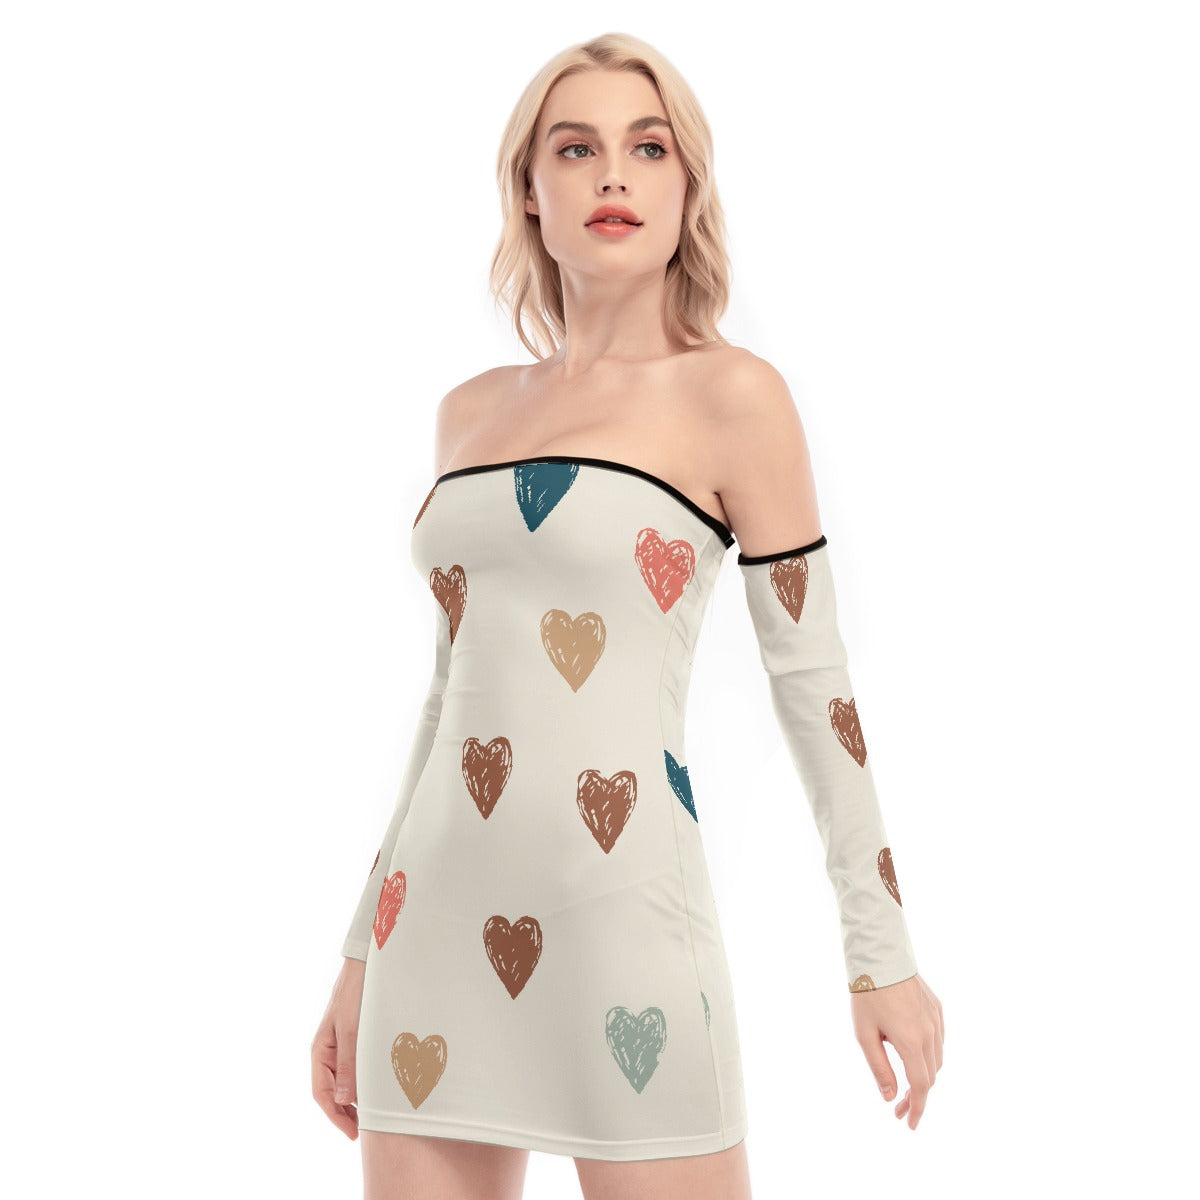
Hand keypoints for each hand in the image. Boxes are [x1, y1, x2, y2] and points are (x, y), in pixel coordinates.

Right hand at [311, 956, 366, 1138]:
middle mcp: (326, 1051)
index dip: (336, 1116)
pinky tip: (375, 1088)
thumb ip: (348, 1064)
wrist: (364, 965)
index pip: (322, 1093)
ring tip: (371, 1115)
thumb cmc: (355, 994)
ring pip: (342, 1081)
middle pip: (331, 1091)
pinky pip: (352, 1067)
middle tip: (363, 1131)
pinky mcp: (351, 1038)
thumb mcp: (353, 1030)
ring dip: (354, 1098)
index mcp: (320, 1051)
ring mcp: (338, 1045)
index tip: (352, 1133)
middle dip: (344, 1113)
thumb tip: (343, 1100)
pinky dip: (361, 1081)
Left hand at [851, 972, 942, 1128]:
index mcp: (911, 1042)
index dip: (917, 1108)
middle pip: (931, 1076)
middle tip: (899, 1107)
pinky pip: (939, 1040)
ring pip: (937, 1059)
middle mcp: (929, 1033)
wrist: (880, 957)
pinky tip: (915, 1055)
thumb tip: (891, 1097)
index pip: (921, 1086)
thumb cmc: (867, 995)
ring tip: (906, 1084)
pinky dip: (930, 1055)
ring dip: (925, 1076)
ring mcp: (936, 1020)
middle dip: (917, 1096)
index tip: (910, 1124)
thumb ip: (880, 1067)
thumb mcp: (864, 1034)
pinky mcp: (937, 1008)